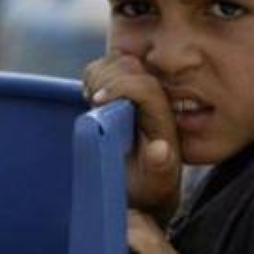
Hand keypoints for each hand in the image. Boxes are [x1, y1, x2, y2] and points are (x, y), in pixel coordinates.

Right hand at [83, 53, 180, 224]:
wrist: (143, 190)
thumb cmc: (148, 190)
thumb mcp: (156, 186)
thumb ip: (160, 170)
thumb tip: (160, 149)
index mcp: (162, 119)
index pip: (144, 87)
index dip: (120, 87)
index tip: (95, 101)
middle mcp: (152, 101)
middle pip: (130, 67)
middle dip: (107, 80)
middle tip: (92, 101)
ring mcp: (136, 95)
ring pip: (119, 62)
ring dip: (100, 76)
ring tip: (92, 100)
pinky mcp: (120, 93)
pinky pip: (107, 68)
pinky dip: (94, 76)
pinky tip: (91, 97)